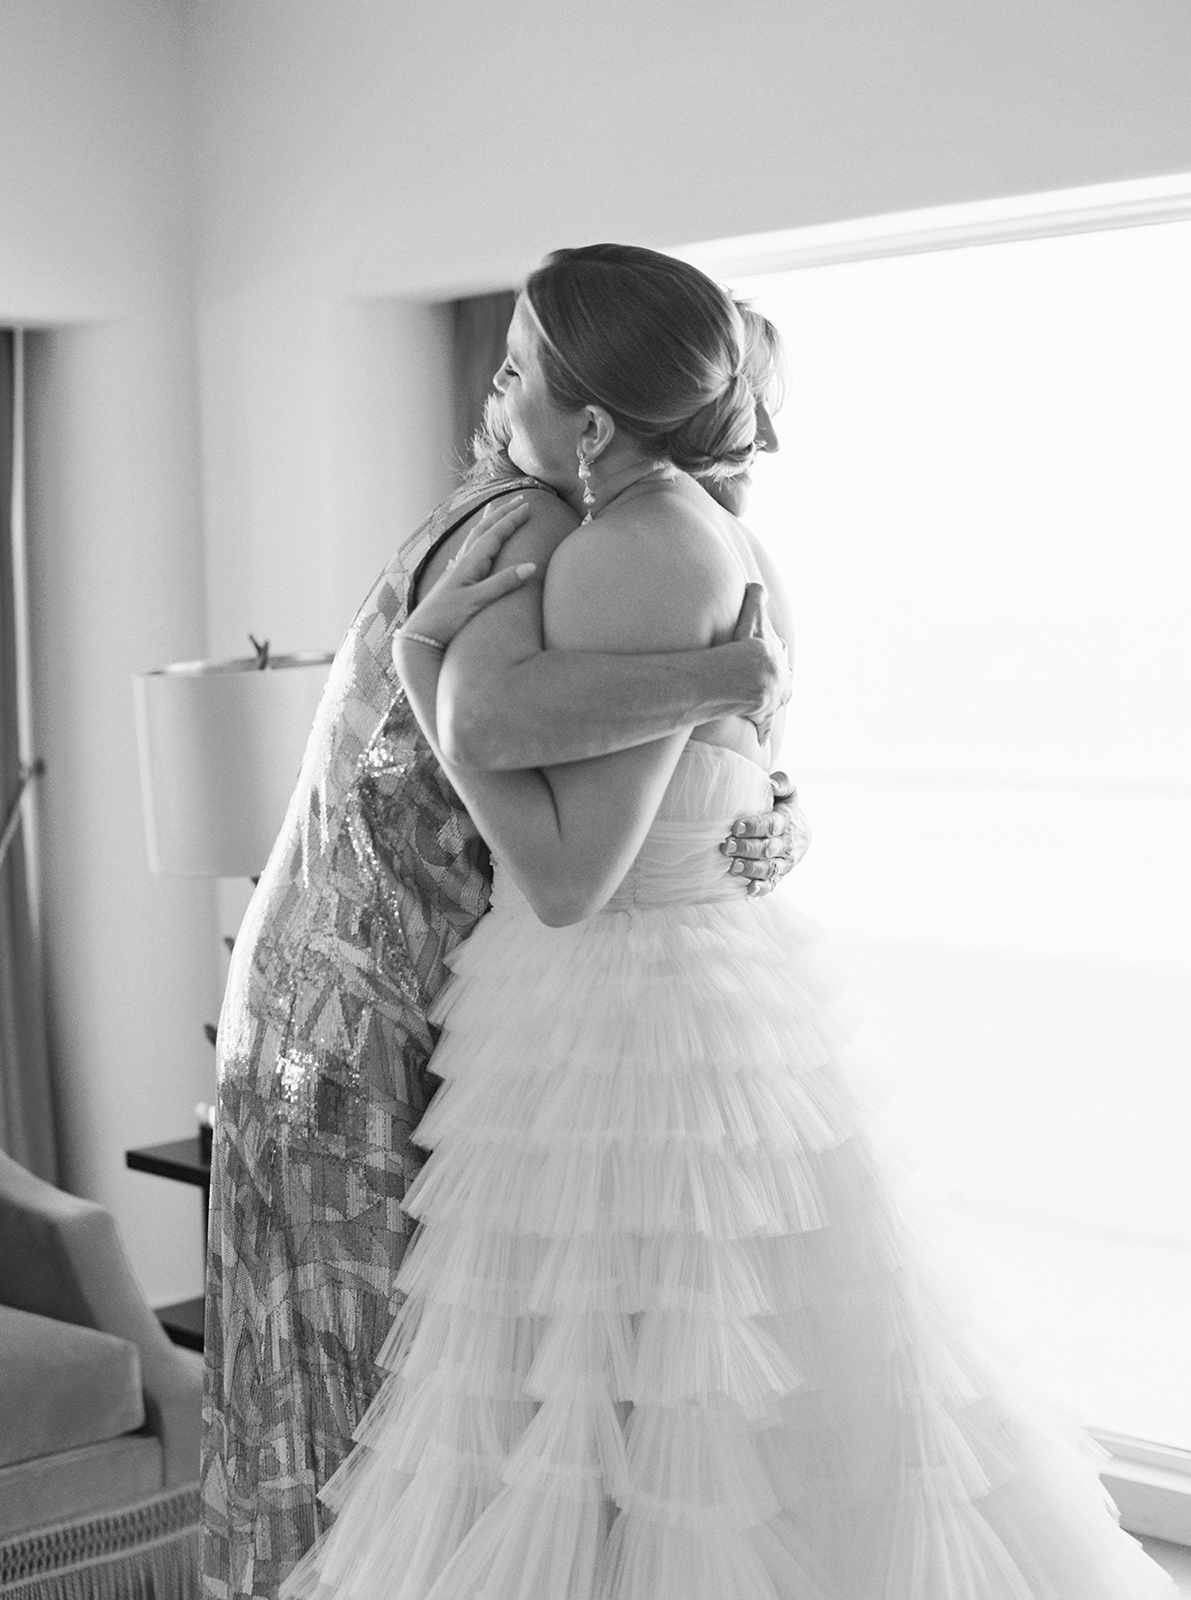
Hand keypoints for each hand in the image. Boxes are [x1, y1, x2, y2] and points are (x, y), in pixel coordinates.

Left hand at [396, 497, 534, 655]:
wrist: (420, 636)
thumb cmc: (446, 619)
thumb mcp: (476, 602)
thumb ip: (502, 584)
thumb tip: (531, 566)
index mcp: (469, 564)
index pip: (494, 535)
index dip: (511, 520)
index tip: (527, 507)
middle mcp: (462, 563)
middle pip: (484, 530)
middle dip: (502, 514)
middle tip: (519, 500)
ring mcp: (456, 572)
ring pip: (474, 538)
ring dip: (488, 522)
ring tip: (495, 510)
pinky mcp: (453, 583)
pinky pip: (468, 552)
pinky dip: (477, 541)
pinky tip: (473, 546)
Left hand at [720, 771, 810, 897]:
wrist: (800, 832)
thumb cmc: (784, 808)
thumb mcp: (788, 793)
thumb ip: (783, 782)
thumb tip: (771, 782)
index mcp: (787, 821)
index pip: (772, 825)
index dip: (755, 827)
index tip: (736, 826)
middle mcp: (787, 843)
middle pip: (768, 848)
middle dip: (747, 848)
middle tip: (727, 846)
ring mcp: (784, 862)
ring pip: (769, 868)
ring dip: (751, 869)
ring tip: (733, 867)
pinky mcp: (779, 875)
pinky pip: (772, 884)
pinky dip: (761, 889)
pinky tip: (748, 891)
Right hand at [733, 582, 791, 743]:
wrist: (752, 676)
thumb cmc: (751, 645)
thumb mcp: (754, 615)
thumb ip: (756, 598)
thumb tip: (756, 584)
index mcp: (779, 658)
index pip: (779, 653)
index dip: (773, 652)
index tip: (769, 653)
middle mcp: (782, 681)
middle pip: (783, 681)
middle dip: (778, 681)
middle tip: (770, 682)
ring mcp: (774, 701)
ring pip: (777, 703)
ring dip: (772, 705)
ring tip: (765, 707)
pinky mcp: (764, 719)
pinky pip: (764, 728)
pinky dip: (762, 733)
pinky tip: (761, 740)